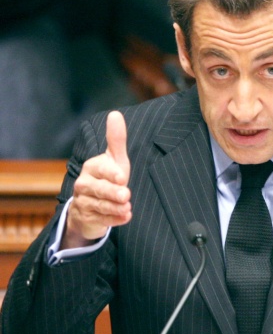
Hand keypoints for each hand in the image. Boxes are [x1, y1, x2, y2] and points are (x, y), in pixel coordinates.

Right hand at [62, 111, 131, 248]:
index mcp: (91, 167)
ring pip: (100, 206)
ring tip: (127, 208)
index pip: (101, 170)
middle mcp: (84, 184)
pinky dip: (113, 220)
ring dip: (115, 208)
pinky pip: (101, 220)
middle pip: (100, 189)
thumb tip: (115, 114)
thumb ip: (116, 140)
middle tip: (126, 195)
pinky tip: (126, 217)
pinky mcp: (87, 217)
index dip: (111, 173)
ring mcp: (84, 202)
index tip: (123, 177)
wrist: (90, 204)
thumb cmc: (107, 177)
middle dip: (113, 193)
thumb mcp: (114, 159)